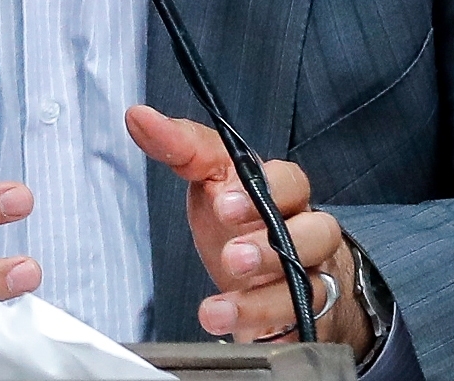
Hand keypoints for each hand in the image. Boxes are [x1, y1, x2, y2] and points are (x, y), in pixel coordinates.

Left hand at [126, 105, 370, 356]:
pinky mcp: (303, 319)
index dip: (266, 190)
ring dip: (261, 302)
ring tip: (215, 311)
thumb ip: (181, 148)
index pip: (291, 182)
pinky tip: (246, 337)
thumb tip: (137, 116)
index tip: (223, 204)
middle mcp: (305, 234)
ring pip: (309, 288)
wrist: (270, 275)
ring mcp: (310, 278)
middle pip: (316, 233)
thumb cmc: (238, 218)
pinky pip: (303, 329)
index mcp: (283, 193)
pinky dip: (275, 334)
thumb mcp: (210, 178)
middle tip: (232, 258)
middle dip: (271, 247)